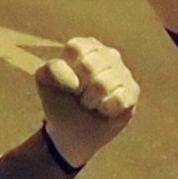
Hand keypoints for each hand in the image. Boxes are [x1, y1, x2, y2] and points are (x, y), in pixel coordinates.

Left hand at [33, 35, 138, 168]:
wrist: (74, 131)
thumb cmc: (61, 100)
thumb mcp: (45, 81)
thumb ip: (53, 70)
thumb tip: (76, 82)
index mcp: (85, 46)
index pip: (76, 48)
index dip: (67, 71)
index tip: (66, 84)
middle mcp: (107, 54)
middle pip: (89, 66)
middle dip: (79, 88)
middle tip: (79, 96)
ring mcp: (122, 71)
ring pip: (103, 84)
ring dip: (91, 101)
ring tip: (91, 104)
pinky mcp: (133, 91)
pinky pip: (118, 99)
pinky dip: (106, 110)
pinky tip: (105, 110)